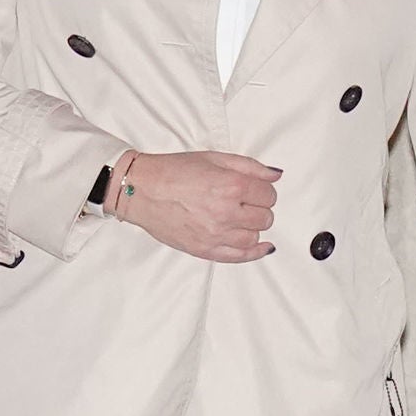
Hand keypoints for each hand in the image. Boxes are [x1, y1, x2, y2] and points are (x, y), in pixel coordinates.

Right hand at [110, 150, 280, 262]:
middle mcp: (226, 212)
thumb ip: (250, 167)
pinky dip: (255, 252)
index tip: (255, 190)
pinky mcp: (205, 250)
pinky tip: (262, 247)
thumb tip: (275, 176)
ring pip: (255, 237)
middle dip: (259, 208)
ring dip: (253, 227)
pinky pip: (240, 256)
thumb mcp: (214, 158)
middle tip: (245, 203)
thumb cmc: (173, 172)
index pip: (269, 195)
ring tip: (238, 218)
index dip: (263, 191)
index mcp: (231, 186)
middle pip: (265, 218)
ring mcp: (215, 234)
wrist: (140, 190)